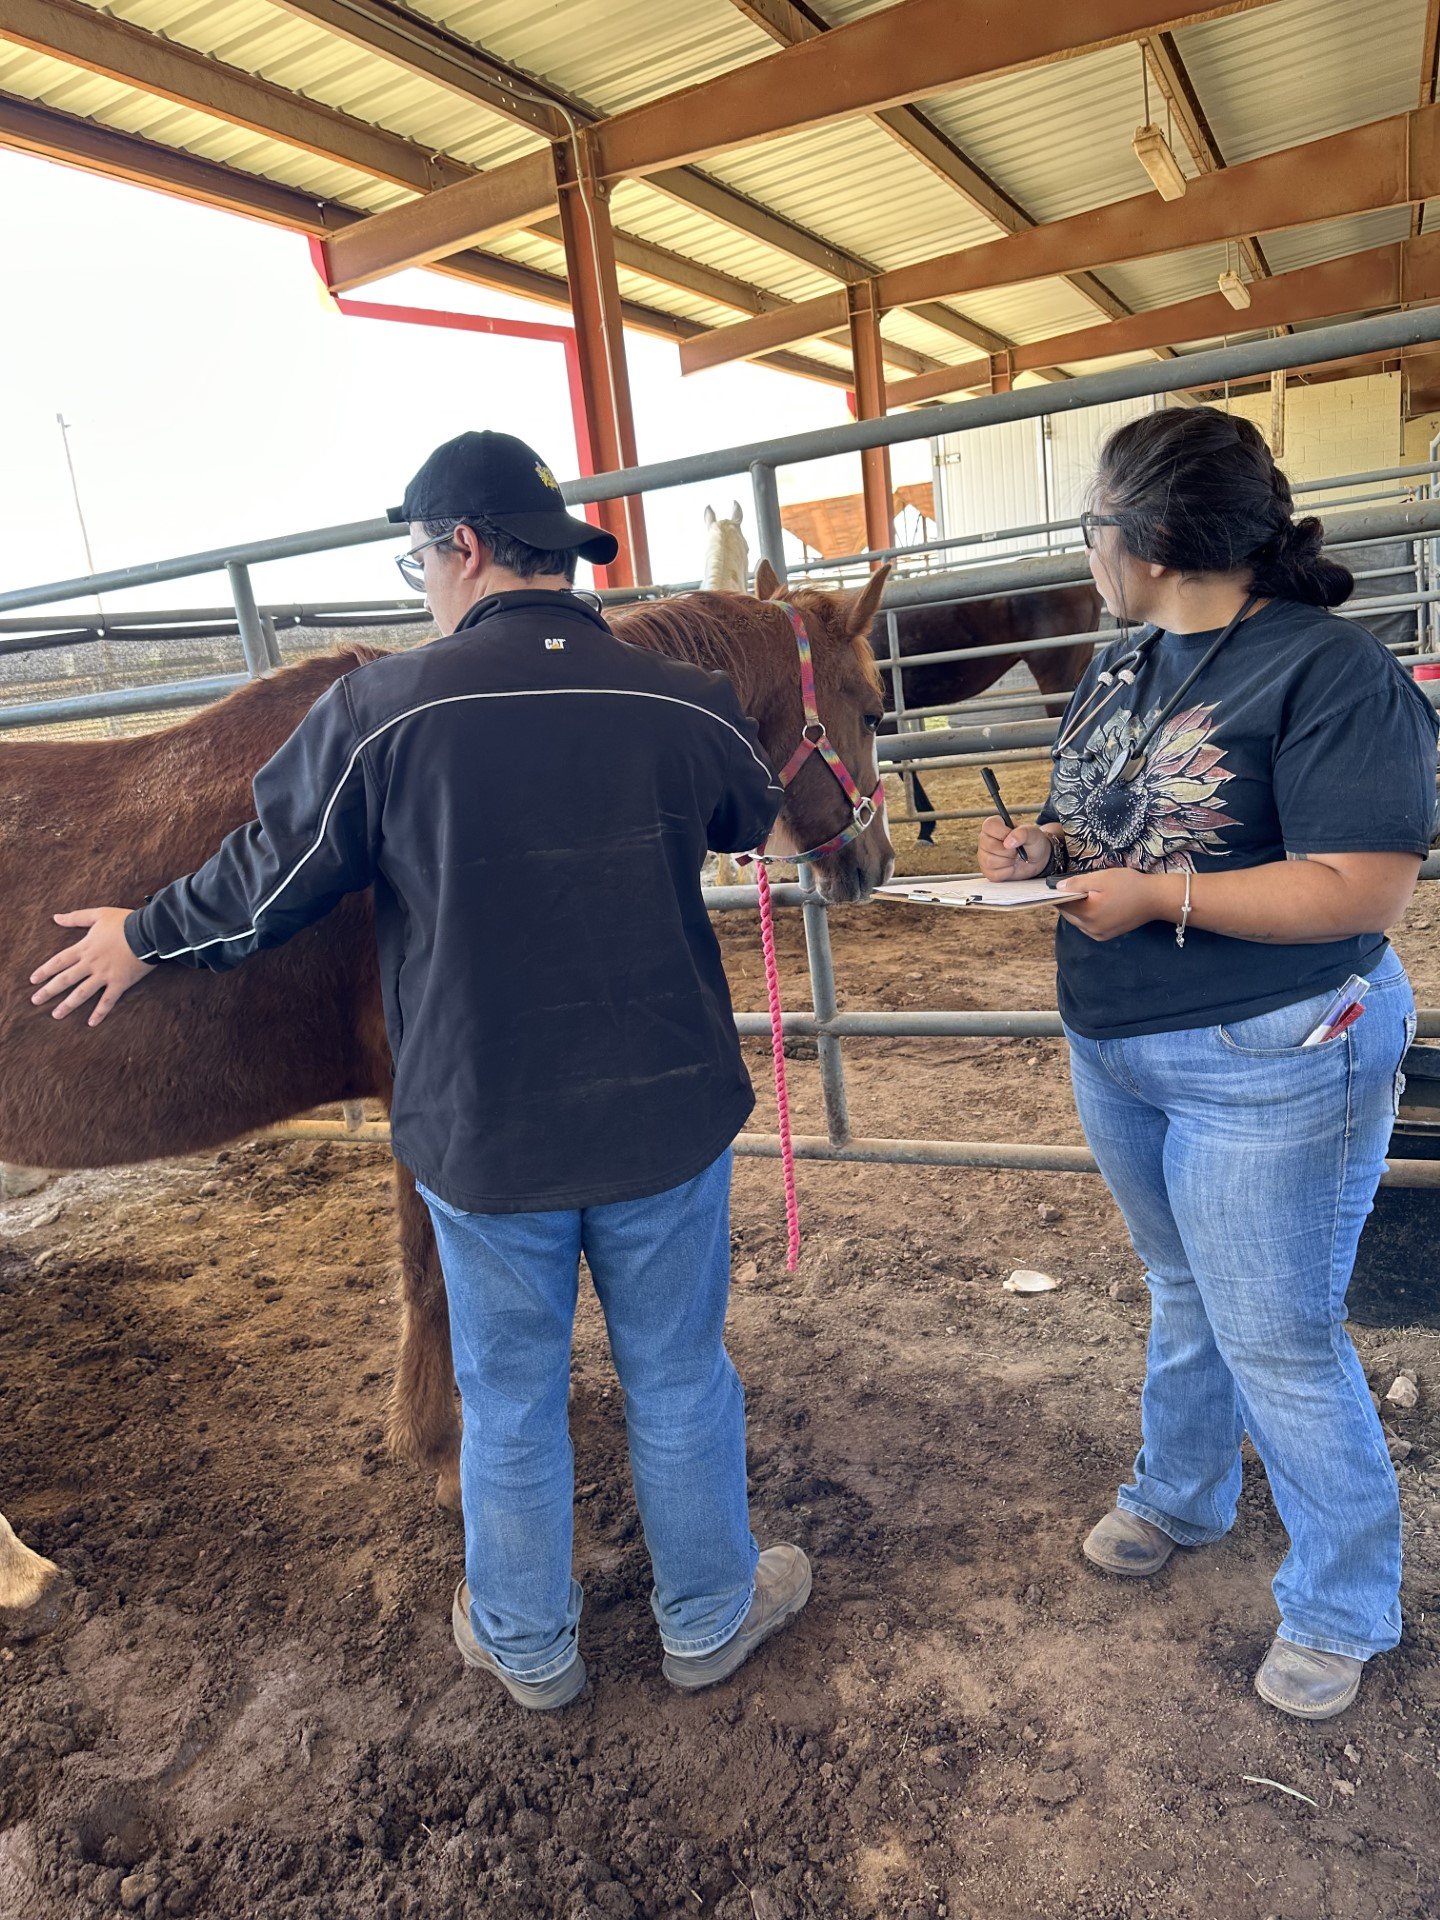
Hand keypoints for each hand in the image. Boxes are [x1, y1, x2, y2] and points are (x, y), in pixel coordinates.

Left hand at [30, 909, 155, 1026]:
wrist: (148, 932)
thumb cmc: (124, 922)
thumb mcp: (98, 914)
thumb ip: (76, 917)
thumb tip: (56, 917)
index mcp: (84, 948)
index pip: (59, 961)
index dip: (45, 971)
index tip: (33, 980)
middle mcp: (91, 964)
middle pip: (65, 979)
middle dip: (49, 991)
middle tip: (36, 1001)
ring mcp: (105, 975)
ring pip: (82, 993)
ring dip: (68, 1005)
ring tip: (56, 1015)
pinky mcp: (120, 983)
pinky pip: (108, 1000)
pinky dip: (100, 1012)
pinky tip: (91, 1023)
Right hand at [977, 816, 1051, 880]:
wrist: (1036, 859)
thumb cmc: (1032, 843)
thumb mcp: (1033, 834)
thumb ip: (1022, 833)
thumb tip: (1008, 842)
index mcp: (994, 825)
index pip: (989, 826)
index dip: (1003, 833)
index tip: (1013, 836)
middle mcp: (985, 839)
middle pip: (990, 846)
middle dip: (1008, 851)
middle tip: (1016, 850)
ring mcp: (984, 856)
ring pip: (990, 861)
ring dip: (1008, 862)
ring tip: (1014, 858)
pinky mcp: (987, 871)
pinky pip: (993, 874)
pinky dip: (1007, 872)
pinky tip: (1011, 867)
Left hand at [1054, 867, 1179, 941]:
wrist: (1155, 899)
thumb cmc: (1129, 885)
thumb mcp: (1101, 878)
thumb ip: (1077, 883)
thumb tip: (1057, 887)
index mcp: (1088, 914)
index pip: (1062, 906)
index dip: (1057, 895)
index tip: (1055, 886)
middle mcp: (1091, 929)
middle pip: (1069, 916)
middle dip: (1067, 903)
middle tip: (1071, 888)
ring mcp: (1099, 934)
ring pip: (1078, 922)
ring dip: (1077, 910)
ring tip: (1085, 895)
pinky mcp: (1107, 936)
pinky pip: (1088, 927)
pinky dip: (1087, 917)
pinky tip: (1094, 905)